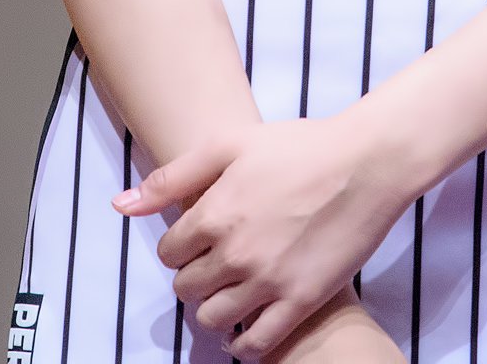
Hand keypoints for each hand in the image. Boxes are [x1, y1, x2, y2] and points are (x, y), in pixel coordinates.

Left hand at [111, 113, 409, 358]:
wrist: (366, 162)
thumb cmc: (300, 145)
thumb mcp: (231, 144)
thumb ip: (174, 176)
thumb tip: (120, 205)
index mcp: (216, 212)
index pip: (170, 253)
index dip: (181, 247)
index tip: (198, 240)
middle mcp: (236, 252)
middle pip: (187, 289)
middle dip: (194, 277)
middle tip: (215, 264)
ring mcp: (268, 281)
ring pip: (214, 320)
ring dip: (215, 309)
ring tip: (232, 291)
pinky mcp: (300, 301)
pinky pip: (256, 343)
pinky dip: (244, 343)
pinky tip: (248, 326)